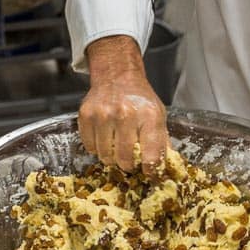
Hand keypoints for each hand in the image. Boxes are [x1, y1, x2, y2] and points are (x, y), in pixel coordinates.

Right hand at [78, 35, 168, 172]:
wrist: (117, 75)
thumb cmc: (139, 98)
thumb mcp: (158, 114)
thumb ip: (161, 141)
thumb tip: (163, 168)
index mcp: (149, 115)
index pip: (151, 155)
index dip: (151, 170)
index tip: (149, 173)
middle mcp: (126, 114)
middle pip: (125, 160)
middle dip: (128, 165)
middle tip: (129, 161)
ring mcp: (104, 114)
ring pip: (105, 156)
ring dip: (111, 157)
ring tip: (116, 146)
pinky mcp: (86, 115)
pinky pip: (90, 147)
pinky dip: (97, 148)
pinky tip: (104, 138)